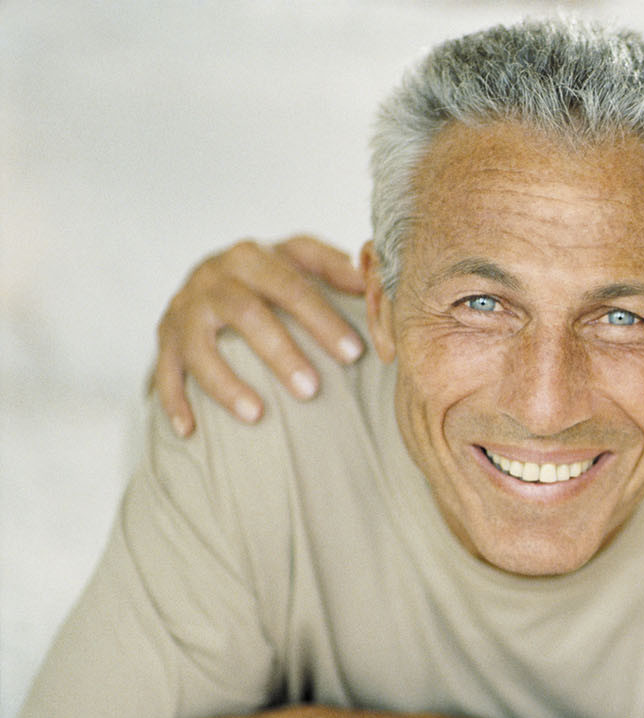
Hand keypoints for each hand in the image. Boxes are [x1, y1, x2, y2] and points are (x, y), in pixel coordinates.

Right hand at [153, 235, 364, 437]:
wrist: (212, 275)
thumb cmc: (272, 275)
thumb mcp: (302, 260)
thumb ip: (336, 268)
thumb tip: (373, 281)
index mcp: (253, 256)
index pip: (292, 286)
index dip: (323, 320)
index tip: (354, 353)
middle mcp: (212, 276)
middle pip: (246, 314)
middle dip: (280, 353)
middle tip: (311, 390)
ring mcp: (184, 307)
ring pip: (200, 346)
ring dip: (226, 383)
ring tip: (257, 414)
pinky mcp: (165, 336)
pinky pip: (165, 371)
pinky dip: (174, 401)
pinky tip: (191, 431)